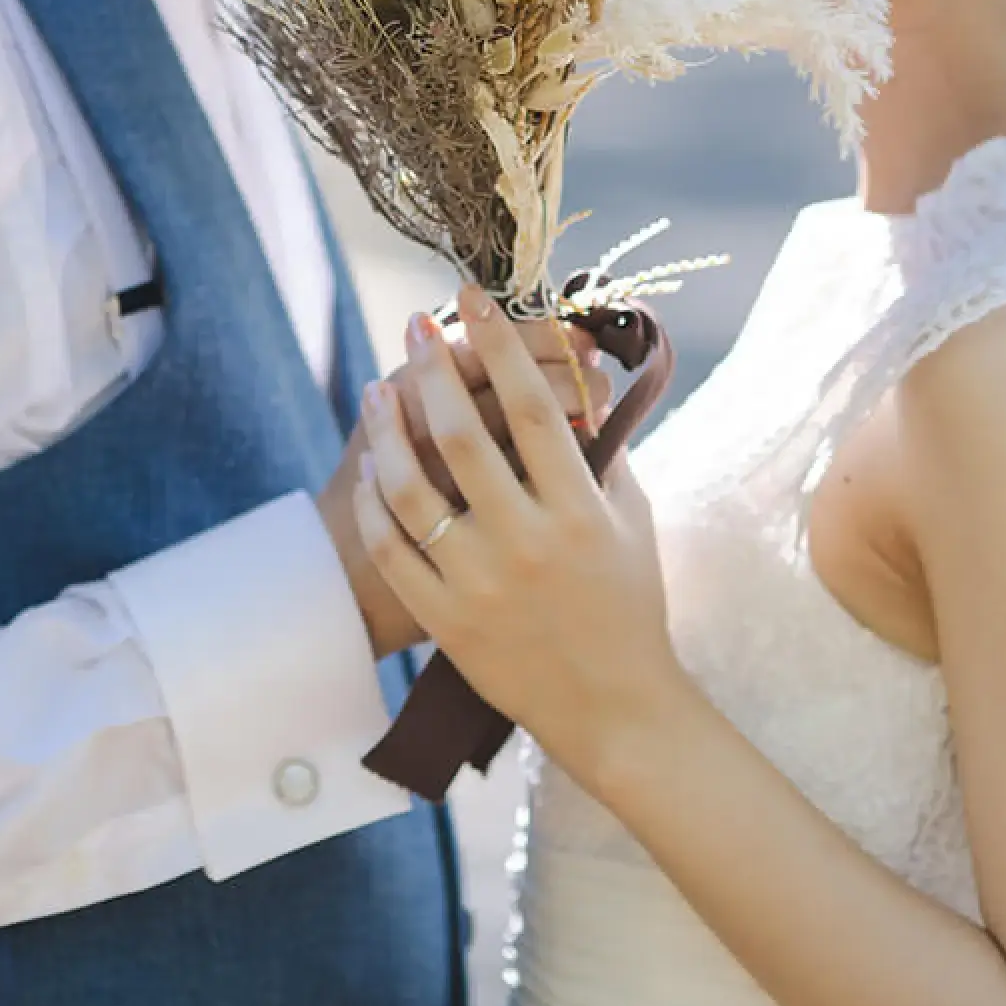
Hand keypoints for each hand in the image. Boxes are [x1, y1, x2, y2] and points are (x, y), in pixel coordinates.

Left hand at [352, 287, 685, 790]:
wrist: (614, 709)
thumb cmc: (630, 604)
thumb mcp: (633, 520)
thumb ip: (603, 452)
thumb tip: (576, 377)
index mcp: (579, 510)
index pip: (531, 405)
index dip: (502, 341)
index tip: (475, 296)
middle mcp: (527, 542)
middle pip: (463, 433)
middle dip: (434, 367)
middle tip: (416, 325)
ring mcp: (480, 584)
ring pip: (412, 489)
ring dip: (388, 429)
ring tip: (378, 387)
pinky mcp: (446, 621)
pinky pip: (393, 549)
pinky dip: (376, 501)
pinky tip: (372, 465)